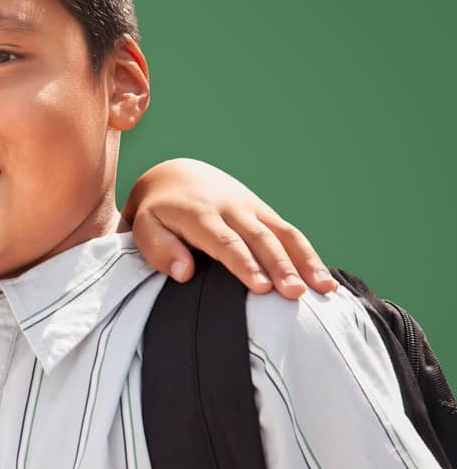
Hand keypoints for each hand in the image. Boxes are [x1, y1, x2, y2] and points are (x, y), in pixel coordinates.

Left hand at [122, 158, 335, 299]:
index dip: (244, 264)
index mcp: (199, 214)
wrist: (176, 174)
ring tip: (324, 290)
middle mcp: (231, 208)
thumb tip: (185, 273)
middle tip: (295, 294)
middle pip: (260, 239)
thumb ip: (159, 248)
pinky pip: (290, 232)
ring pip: (283, 233)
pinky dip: (308, 255)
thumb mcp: (143, 226)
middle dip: (280, 267)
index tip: (261, 288)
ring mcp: (252, 208)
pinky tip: (324, 280)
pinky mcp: (264, 212)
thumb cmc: (157, 211)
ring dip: (305, 261)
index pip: (225, 242)